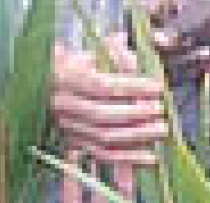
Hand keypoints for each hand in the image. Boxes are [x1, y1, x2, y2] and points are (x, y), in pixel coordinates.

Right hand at [51, 34, 167, 200]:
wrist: (48, 81)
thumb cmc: (80, 62)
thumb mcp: (96, 51)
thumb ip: (119, 55)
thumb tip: (144, 57)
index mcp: (66, 76)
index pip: (102, 85)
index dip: (132, 88)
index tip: (157, 87)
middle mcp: (62, 104)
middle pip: (102, 114)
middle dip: (136, 114)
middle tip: (160, 110)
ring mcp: (66, 126)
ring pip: (102, 137)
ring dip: (135, 137)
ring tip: (160, 130)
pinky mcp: (73, 142)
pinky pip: (101, 154)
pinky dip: (127, 158)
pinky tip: (150, 157)